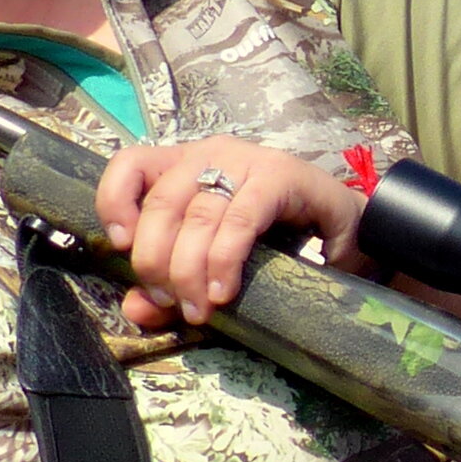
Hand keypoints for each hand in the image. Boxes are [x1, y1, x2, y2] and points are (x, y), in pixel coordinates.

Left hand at [96, 138, 363, 331]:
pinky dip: (225, 259)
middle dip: (156, 261)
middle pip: (161, 202)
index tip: (122, 249)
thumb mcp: (211, 266)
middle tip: (172, 302)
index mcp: (184, 164)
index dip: (115, 204)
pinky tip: (224, 290)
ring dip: (190, 270)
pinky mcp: (280, 176)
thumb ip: (169, 287)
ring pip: (197, 215)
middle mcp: (210, 152)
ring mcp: (246, 160)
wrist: (346, 231)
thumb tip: (134, 309)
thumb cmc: (273, 244)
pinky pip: (239, 219)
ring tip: (199, 309)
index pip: (130, 165)